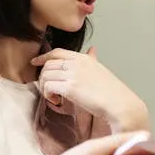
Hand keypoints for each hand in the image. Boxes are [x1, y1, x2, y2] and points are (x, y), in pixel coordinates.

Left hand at [31, 47, 147, 130]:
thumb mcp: (101, 69)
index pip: (57, 52)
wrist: (120, 104)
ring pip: (45, 75)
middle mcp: (77, 63)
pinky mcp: (69, 88)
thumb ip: (92, 59)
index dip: (43, 57)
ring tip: (54, 97)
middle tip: (48, 89)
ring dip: (45, 87)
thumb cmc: (113, 91)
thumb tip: (92, 50)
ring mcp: (73, 75)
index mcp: (84, 58)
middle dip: (43, 76)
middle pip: (48, 64)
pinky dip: (48, 95)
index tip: (35, 62)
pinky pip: (47, 87)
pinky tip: (56, 101)